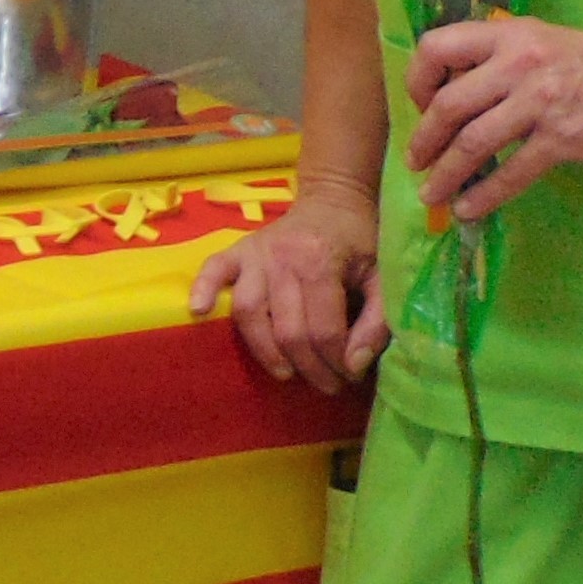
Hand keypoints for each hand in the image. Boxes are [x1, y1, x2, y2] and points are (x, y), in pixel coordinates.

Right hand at [191, 179, 389, 394]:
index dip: (336, 361)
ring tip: (286, 372)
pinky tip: (199, 312)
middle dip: (309, 366)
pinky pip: (213, 270)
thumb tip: (354, 364)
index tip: (349, 375)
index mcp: (321, 261)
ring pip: (249, 314)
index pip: (323, 329)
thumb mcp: (383, 278)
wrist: (334, 199)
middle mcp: (283, 258)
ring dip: (266, 352)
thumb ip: (376, 322)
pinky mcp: (238, 250)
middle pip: (287, 330)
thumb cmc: (361, 242)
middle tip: (326, 383)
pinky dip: (203, 290)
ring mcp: (256, 254)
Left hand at [406, 16, 582, 221]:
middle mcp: (519, 63)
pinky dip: (484, 195)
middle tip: (416, 160)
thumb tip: (456, 92)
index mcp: (510, 34)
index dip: (418, 79)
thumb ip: (502, 58)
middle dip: (424, 138)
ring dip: (445, 173)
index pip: (438, 46)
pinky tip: (469, 208)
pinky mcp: (563, 139)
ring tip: (432, 194)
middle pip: (449, 103)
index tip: (420, 104)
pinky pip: (510, 172)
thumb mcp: (545, 41)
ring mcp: (540, 102)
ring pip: (472, 142)